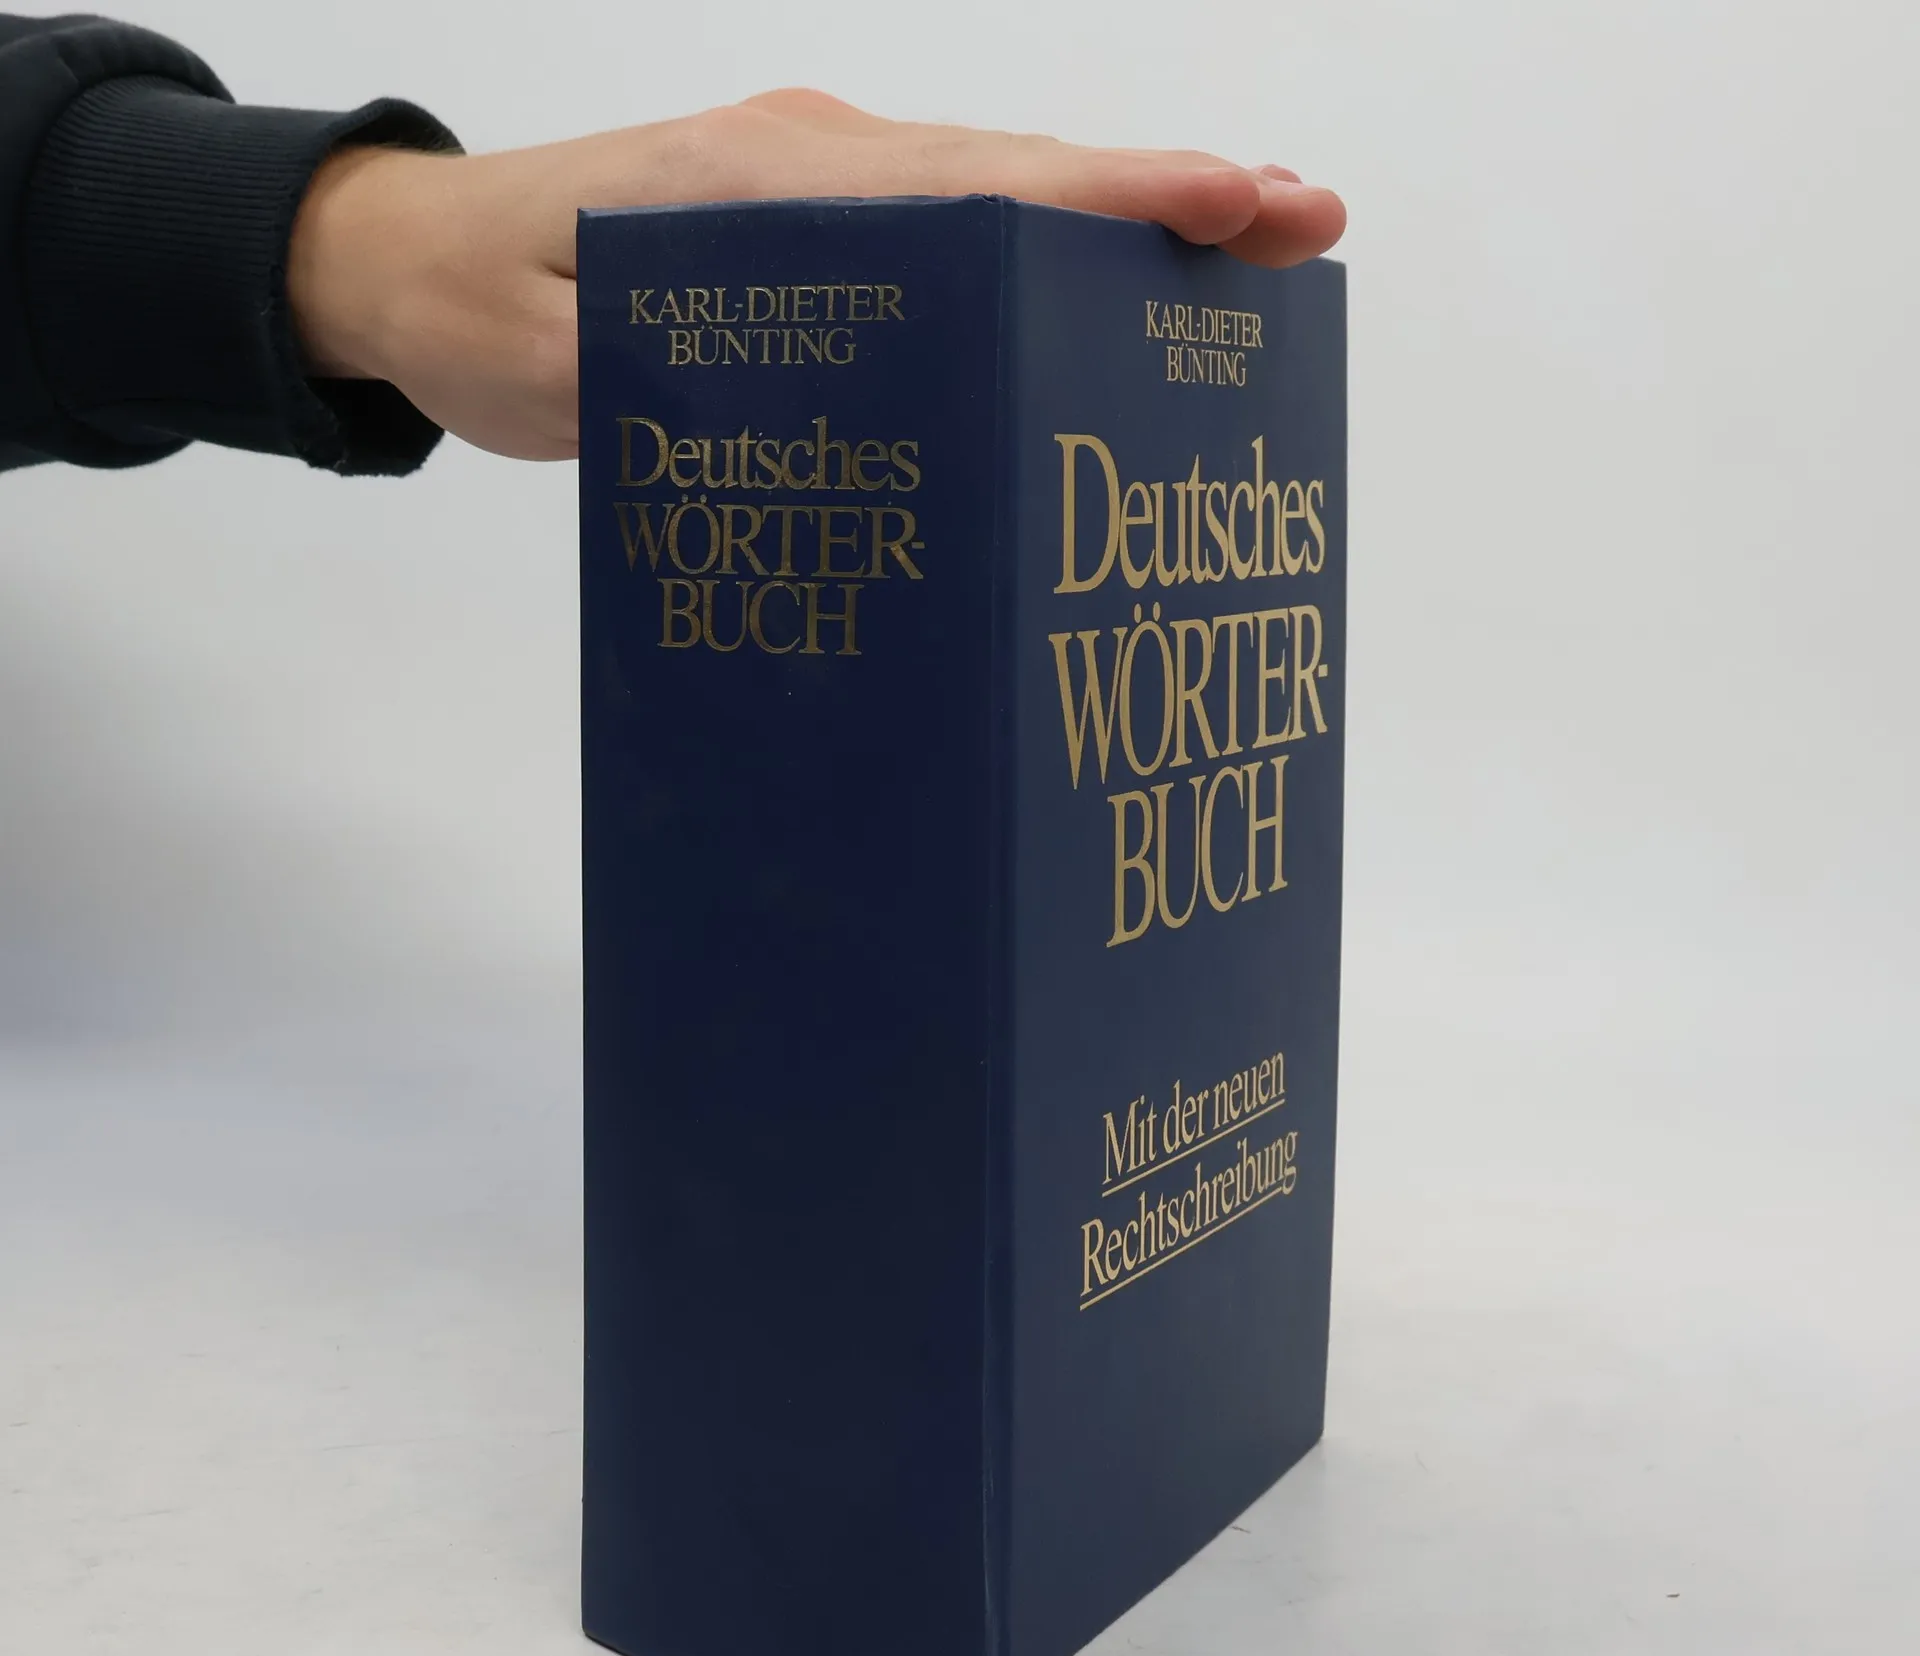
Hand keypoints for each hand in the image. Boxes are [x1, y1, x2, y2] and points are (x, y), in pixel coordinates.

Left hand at [287, 89, 1346, 461]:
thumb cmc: (482, 305)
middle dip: (1167, 198)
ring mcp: (822, 188)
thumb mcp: (550, 359)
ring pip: (1003, 195)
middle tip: (1303, 228)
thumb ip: (666, 366)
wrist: (415, 261)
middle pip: (1022, 172)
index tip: (1230, 201)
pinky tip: (1109, 296)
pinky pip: (959, 232)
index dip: (1109, 194)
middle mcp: (816, 161)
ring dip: (1125, 225)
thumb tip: (801, 400)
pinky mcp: (818, 230)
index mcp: (769, 178)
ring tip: (1251, 256)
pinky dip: (1050, 254)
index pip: (975, 179)